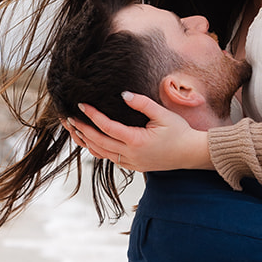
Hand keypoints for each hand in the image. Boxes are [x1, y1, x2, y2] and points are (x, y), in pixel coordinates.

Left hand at [64, 93, 211, 171]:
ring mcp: (131, 163)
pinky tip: (92, 141)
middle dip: (82, 129)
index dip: (92, 115)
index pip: (107, 127)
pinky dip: (98, 150)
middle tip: (69, 118)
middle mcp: (131, 155)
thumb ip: (142, 103)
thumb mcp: (163, 114)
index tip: (81, 105)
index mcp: (137, 141)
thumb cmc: (180, 132)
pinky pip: (110, 158)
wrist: (191, 154)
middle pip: (98, 142)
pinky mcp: (134, 166)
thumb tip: (123, 94)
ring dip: (87, 141)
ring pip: (101, 153)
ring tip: (76, 129)